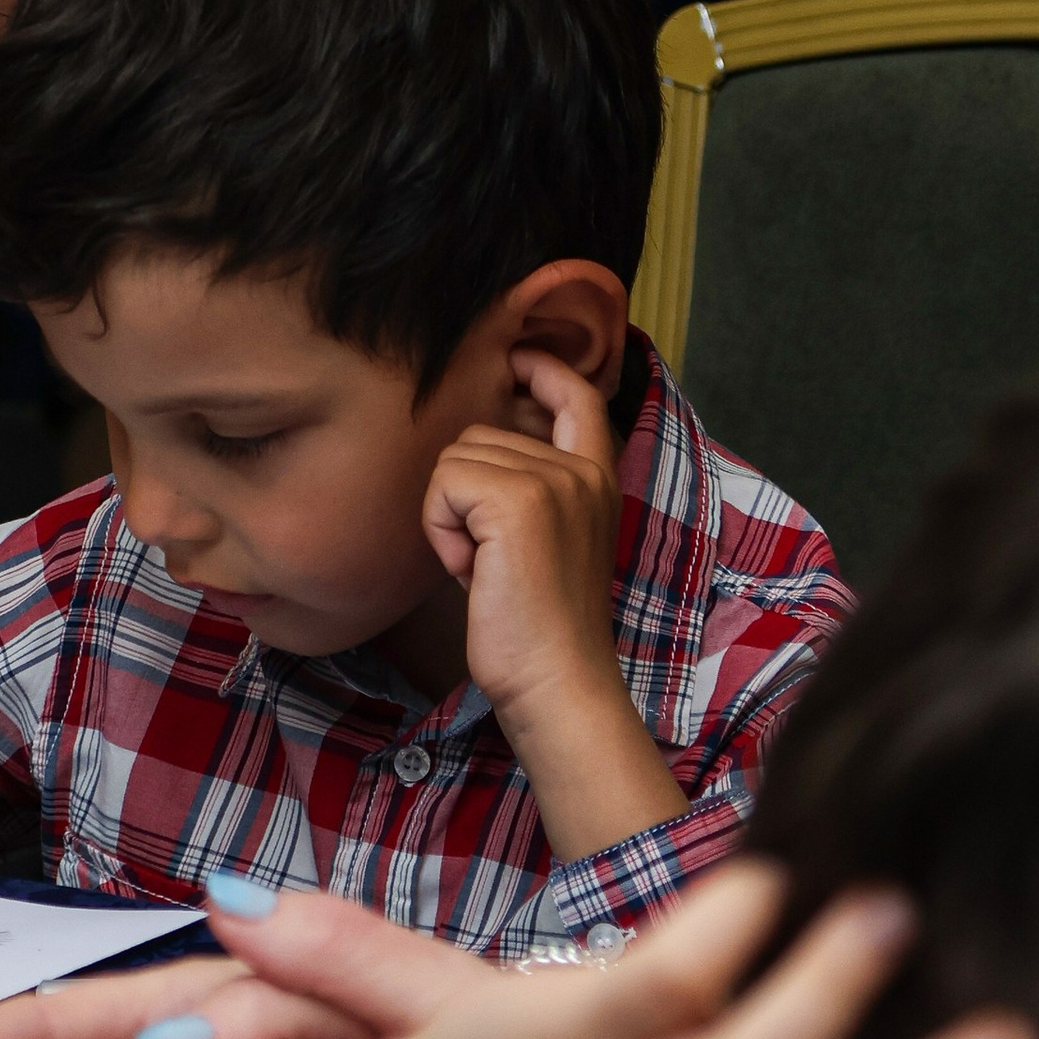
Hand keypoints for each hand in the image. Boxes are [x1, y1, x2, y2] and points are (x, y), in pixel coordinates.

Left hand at [424, 355, 624, 730]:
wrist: (556, 682)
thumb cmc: (540, 627)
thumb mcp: (548, 542)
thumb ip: (531, 489)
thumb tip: (482, 440)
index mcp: (597, 478)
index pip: (577, 394)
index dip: (543, 367)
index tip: (517, 357)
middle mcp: (582, 470)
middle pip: (480, 432)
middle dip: (464, 495)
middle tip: (491, 559)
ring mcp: (554, 481)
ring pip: (455, 457)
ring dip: (450, 516)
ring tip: (485, 567)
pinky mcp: (518, 500)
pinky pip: (443, 484)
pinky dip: (440, 530)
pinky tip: (471, 570)